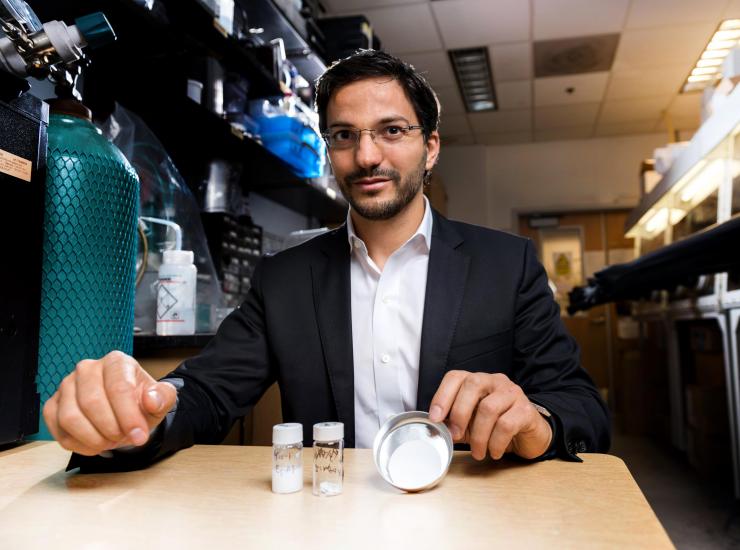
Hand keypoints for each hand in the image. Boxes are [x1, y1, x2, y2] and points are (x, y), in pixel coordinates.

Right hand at [42, 351, 176, 455]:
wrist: (125, 411)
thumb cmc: (142, 403)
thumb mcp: (162, 400)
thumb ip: (163, 397)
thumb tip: (151, 400)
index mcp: (116, 361)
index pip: (118, 387)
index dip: (129, 416)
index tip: (139, 436)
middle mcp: (87, 368)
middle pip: (91, 403)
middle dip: (111, 429)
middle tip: (124, 439)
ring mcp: (66, 386)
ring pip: (71, 418)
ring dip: (93, 438)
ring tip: (110, 441)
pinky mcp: (52, 405)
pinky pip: (58, 430)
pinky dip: (78, 445)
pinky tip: (95, 444)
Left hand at [428, 371, 551, 460]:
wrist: (529, 436)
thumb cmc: (495, 427)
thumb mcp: (470, 424)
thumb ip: (454, 422)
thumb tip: (434, 429)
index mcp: (477, 381)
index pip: (456, 377)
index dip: (442, 396)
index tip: (435, 418)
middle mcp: (495, 381)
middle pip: (473, 385)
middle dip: (459, 413)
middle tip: (456, 436)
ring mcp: (512, 393)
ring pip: (489, 408)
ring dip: (479, 435)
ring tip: (478, 452)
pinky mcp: (526, 410)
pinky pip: (507, 424)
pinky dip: (496, 442)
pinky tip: (493, 452)